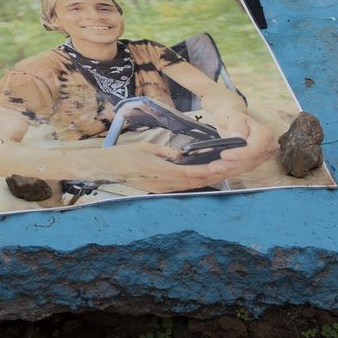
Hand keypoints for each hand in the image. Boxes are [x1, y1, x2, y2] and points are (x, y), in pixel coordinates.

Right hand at [94, 137, 249, 193]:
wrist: (107, 168)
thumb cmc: (125, 155)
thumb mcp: (149, 148)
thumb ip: (169, 153)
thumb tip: (184, 156)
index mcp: (165, 173)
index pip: (195, 173)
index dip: (211, 170)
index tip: (224, 164)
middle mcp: (167, 184)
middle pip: (196, 182)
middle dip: (214, 176)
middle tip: (230, 168)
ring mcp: (163, 188)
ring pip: (191, 186)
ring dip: (206, 179)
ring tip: (221, 171)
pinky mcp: (159, 189)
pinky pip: (182, 186)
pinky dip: (194, 181)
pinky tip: (202, 175)